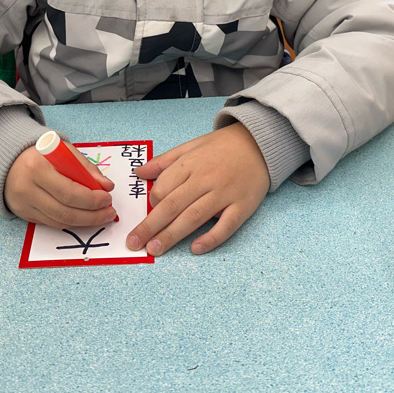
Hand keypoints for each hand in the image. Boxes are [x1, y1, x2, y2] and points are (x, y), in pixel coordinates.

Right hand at [4, 141, 117, 227]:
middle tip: (109, 212)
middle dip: (92, 215)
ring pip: (59, 221)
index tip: (108, 198)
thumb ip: (86, 168)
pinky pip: (51, 223)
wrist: (10, 160)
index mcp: (37, 168)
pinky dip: (71, 222)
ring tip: (101, 216)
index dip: (91, 199)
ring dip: (84, 222)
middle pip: (64, 211)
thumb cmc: (42, 155)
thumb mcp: (64, 152)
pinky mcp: (23, 214)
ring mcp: (24, 205)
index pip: (69, 192)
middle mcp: (27, 189)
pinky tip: (84, 217)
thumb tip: (107, 186)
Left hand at [125, 122, 268, 255]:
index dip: (151, 203)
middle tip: (134, 243)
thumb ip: (164, 161)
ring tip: (155, 249)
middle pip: (173, 206)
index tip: (148, 213)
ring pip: (194, 217)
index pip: (163, 188)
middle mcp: (205, 179)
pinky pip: (226, 225)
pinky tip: (195, 249)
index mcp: (190, 164)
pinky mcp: (243, 206)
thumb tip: (139, 172)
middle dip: (150, 226)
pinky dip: (211, 238)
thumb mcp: (191, 146)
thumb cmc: (221, 147)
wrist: (259, 143)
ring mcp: (225, 193)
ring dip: (172, 235)